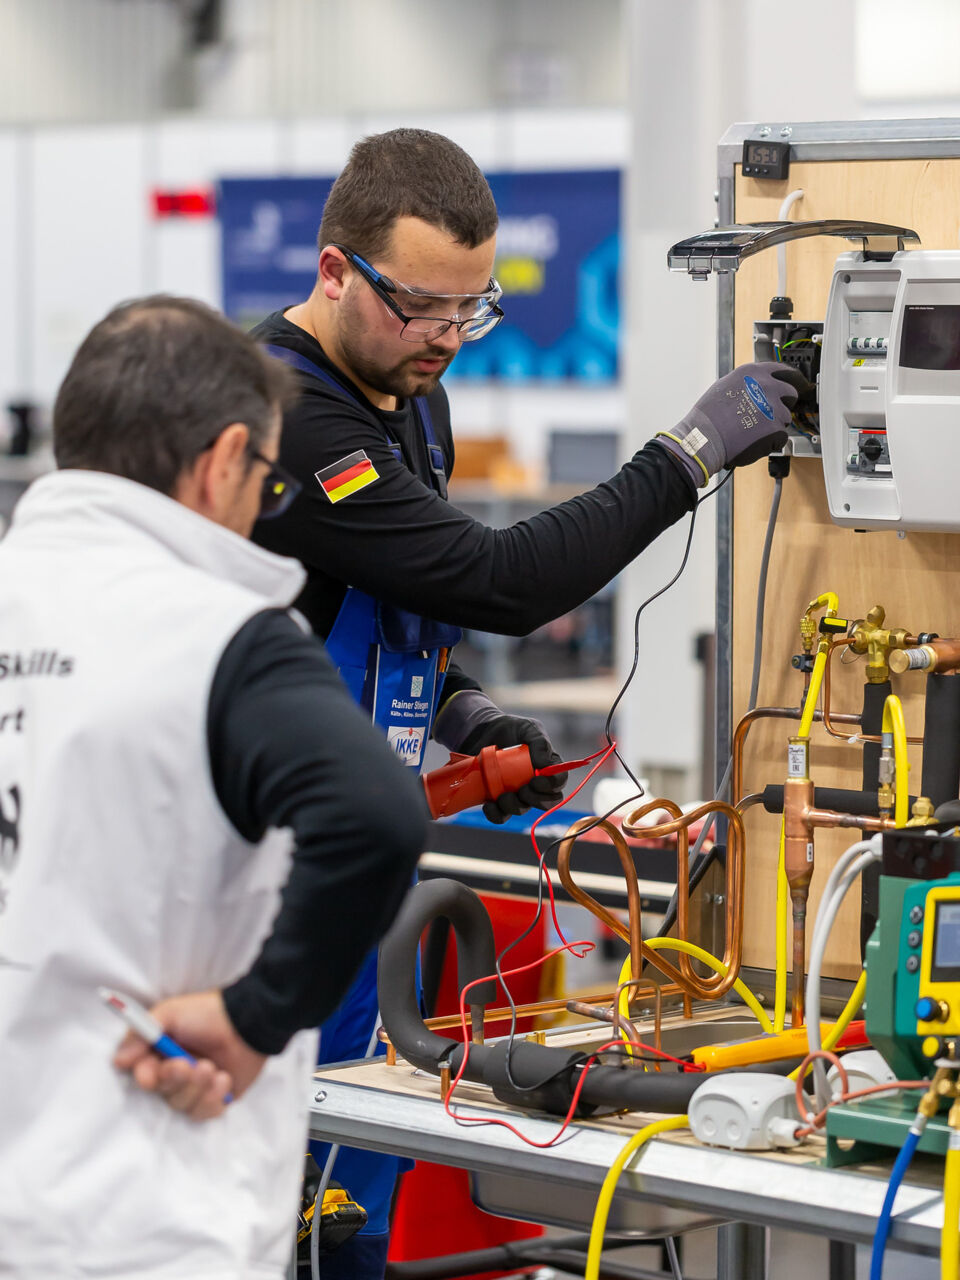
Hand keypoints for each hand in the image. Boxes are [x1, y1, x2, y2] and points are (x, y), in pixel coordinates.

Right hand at [112, 990, 265, 1120]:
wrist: (249, 1021)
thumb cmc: (207, 1014)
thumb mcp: (170, 1013)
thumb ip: (141, 1033)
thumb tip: (117, 1061)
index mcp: (159, 1054)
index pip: (142, 1076)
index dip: (146, 1078)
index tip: (150, 1074)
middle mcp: (174, 1074)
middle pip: (162, 1094)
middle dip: (176, 1080)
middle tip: (191, 1065)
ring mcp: (194, 1088)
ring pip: (182, 1106)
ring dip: (198, 1088)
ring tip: (213, 1068)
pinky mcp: (214, 1099)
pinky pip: (205, 1114)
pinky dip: (214, 1098)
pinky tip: (224, 1079)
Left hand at [459, 714, 567, 823]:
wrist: (480, 731)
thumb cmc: (508, 728)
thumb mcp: (527, 728)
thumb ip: (540, 742)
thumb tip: (545, 765)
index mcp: (547, 767)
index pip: (559, 782)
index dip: (552, 786)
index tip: (536, 780)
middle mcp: (534, 783)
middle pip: (546, 802)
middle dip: (536, 800)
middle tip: (522, 789)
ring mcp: (517, 793)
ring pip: (523, 810)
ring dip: (515, 807)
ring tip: (502, 796)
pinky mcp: (498, 799)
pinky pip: (501, 816)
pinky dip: (496, 815)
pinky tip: (489, 806)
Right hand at [657, 362, 807, 485]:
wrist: (704, 439)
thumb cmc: (708, 416)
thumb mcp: (725, 386)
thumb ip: (747, 383)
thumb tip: (756, 385)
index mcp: (755, 373)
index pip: (784, 370)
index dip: (790, 379)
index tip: (793, 384)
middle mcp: (767, 387)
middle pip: (791, 394)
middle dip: (783, 404)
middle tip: (769, 413)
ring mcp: (774, 408)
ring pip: (786, 418)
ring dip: (774, 425)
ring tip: (753, 430)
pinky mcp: (776, 429)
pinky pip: (782, 437)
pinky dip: (771, 442)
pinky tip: (754, 441)